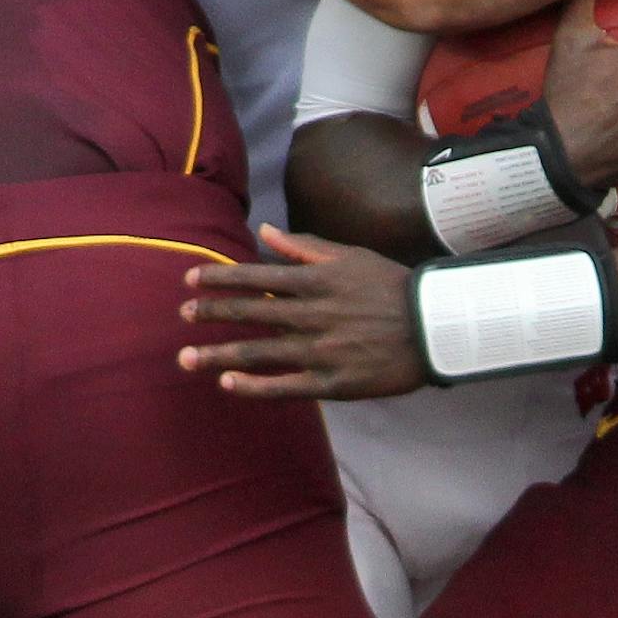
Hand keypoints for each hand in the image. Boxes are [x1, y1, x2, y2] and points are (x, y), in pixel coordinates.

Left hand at [180, 225, 425, 400]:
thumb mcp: (352, 257)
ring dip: (216, 354)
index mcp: (317, 281)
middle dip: (211, 314)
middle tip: (182, 316)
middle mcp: (313, 314)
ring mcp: (321, 350)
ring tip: (185, 357)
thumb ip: (306, 246)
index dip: (219, 278)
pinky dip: (252, 386)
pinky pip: (284, 386)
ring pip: (258, 352)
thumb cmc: (392, 287)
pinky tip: (226, 383)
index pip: (256, 277)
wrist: (434, 327)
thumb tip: (266, 231)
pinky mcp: (332, 382)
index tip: (189, 281)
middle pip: (250, 314)